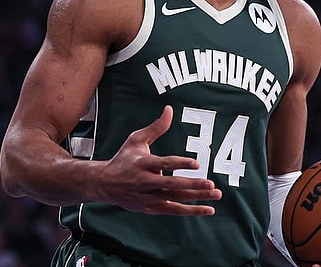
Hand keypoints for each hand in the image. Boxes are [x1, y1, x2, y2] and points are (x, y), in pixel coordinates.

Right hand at [98, 105, 221, 214]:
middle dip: (192, 185)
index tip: (197, 164)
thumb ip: (156, 127)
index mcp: (142, 163)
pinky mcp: (151, 208)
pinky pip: (174, 211)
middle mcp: (145, 182)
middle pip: (171, 186)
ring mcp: (148, 197)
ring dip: (197, 198)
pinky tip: (208, 209)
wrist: (104, 184)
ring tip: (216, 193)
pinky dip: (191, 211)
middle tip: (211, 184)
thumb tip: (169, 109)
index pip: (164, 164)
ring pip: (175, 199)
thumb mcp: (136, 140)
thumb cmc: (123, 159)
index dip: (180, 164)